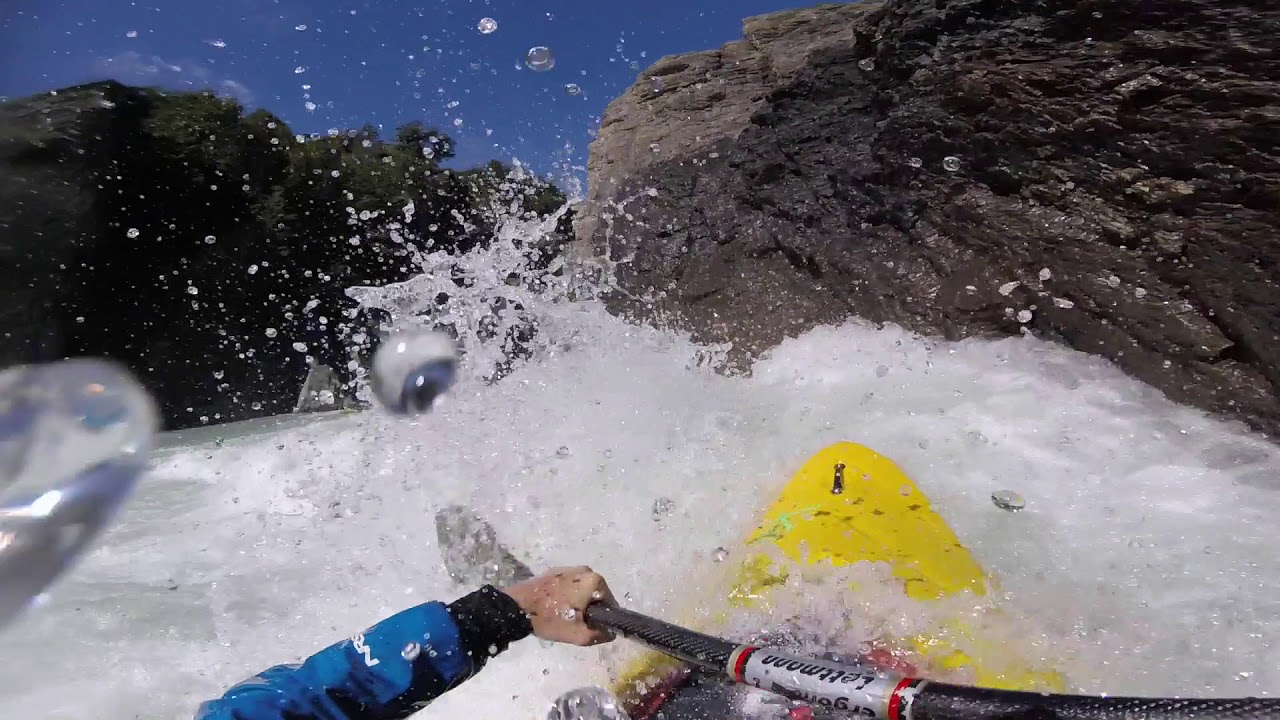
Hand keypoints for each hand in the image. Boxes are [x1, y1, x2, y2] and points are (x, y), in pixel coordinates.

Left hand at [500, 566, 617, 645]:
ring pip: (582, 590)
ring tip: (565, 616)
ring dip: (579, 602)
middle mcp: (585, 569)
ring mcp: (568, 568)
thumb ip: (600, 635)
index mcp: (594, 580)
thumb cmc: (551, 619)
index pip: (610, 603)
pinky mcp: (554, 571)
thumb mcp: (579, 635)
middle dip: (590, 609)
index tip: (591, 627)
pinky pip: (570, 585)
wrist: (517, 607)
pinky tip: (556, 607)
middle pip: (596, 595)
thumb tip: (611, 632)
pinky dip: (567, 596)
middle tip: (577, 624)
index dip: (604, 618)